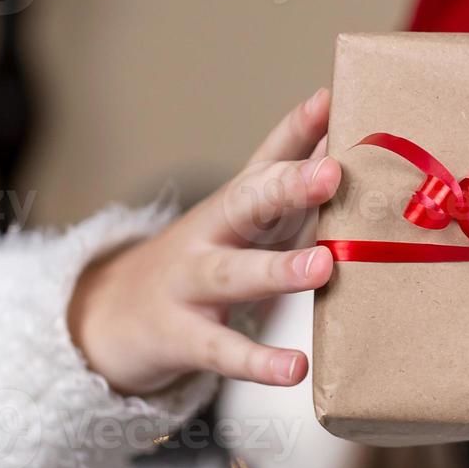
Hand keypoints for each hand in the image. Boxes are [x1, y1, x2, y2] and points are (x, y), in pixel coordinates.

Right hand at [68, 89, 340, 394]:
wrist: (115, 314)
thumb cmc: (211, 258)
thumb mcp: (251, 219)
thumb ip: (297, 186)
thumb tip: (353, 141)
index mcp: (238, 203)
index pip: (268, 157)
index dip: (299, 127)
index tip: (330, 99)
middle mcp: (212, 232)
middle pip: (247, 202)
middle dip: (290, 185)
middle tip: (332, 171)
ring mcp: (190, 283)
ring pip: (233, 274)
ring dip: (278, 269)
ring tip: (322, 267)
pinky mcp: (183, 336)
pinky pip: (223, 349)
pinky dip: (258, 361)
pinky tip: (295, 369)